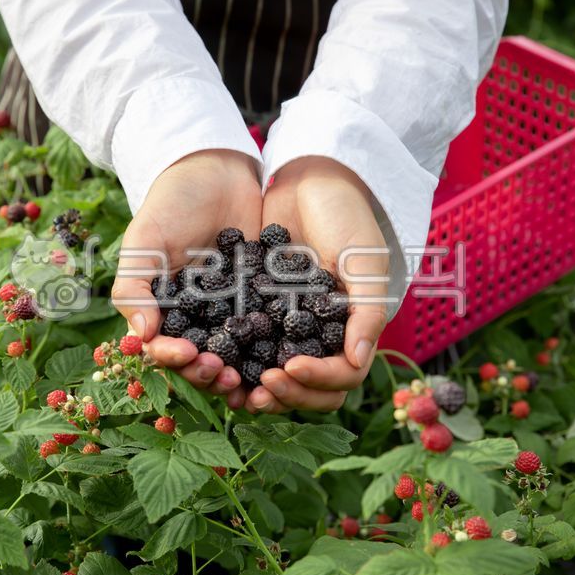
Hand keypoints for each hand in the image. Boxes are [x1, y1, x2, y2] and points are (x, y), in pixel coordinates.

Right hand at [112, 149, 260, 407]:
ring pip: (239, 356)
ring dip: (246, 374)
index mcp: (165, 315)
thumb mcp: (144, 242)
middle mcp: (200, 322)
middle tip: (224, 376)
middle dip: (211, 374)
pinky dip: (280, 347)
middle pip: (203, 361)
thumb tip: (141, 336)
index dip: (175, 359)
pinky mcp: (266, 301)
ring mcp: (234, 314)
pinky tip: (290, 356)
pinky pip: (274, 329)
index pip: (165, 349)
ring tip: (257, 379)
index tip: (188, 354)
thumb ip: (134, 288)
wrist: (216, 171)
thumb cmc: (169, 204)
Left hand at [248, 157, 388, 412]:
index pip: (340, 377)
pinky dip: (230, 358)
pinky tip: (209, 358)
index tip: (288, 366)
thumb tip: (358, 362)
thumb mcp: (365, 264)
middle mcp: (317, 337)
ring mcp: (285, 326)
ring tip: (229, 383)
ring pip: (272, 376)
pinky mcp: (255, 309)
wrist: (312, 179)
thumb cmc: (348, 218)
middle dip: (284, 395)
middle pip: (306, 389)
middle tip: (256, 389)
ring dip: (253, 386)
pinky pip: (243, 344)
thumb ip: (366, 313)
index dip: (316, 381)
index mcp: (349, 332)